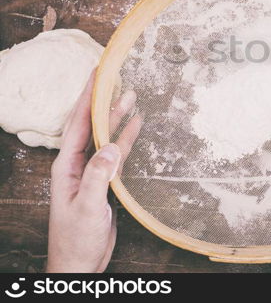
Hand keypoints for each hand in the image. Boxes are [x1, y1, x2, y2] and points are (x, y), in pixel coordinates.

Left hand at [47, 71, 141, 272]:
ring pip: (105, 137)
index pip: (77, 124)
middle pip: (90, 125)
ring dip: (117, 117)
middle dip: (102, 101)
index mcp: (66, 167)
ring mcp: (92, 172)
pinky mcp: (105, 181)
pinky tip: (135, 125)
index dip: (86, 98)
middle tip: (114, 77)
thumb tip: (111, 146)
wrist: (80, 263)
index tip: (96, 75)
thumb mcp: (88, 206)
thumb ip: (99, 175)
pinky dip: (126, 138)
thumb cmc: (76, 239)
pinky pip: (116, 153)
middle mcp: (77, 164)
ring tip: (131, 96)